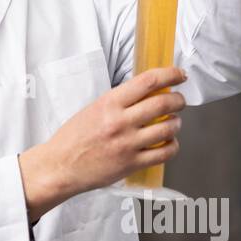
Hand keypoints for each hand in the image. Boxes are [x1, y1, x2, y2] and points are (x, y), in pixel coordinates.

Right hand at [19, 67, 186, 220]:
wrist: (60, 165)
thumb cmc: (73, 138)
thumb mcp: (93, 109)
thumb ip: (119, 101)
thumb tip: (146, 93)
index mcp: (109, 103)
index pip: (148, 81)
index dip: (169, 75)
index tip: (178, 75)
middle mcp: (120, 122)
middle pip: (163, 103)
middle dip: (178, 100)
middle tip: (179, 101)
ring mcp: (128, 144)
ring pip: (168, 128)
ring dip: (176, 123)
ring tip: (173, 122)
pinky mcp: (132, 164)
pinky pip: (164, 153)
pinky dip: (173, 145)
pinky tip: (169, 143)